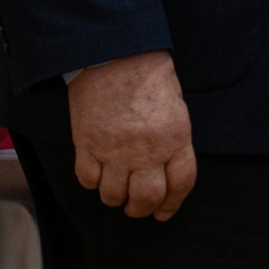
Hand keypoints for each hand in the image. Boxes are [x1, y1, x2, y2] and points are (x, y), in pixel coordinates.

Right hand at [70, 50, 196, 219]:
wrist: (116, 57)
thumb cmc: (150, 77)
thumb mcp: (176, 108)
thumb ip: (173, 141)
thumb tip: (167, 171)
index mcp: (176, 138)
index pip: (181, 183)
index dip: (173, 203)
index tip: (164, 212)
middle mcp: (147, 150)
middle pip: (147, 198)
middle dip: (142, 209)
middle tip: (137, 208)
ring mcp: (115, 150)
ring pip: (113, 195)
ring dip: (115, 199)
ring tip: (116, 192)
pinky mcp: (88, 145)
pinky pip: (87, 179)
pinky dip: (92, 183)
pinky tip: (97, 175)